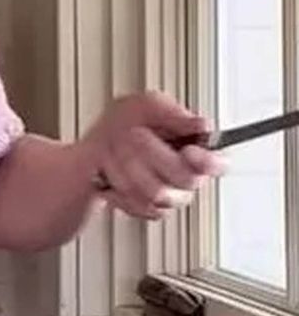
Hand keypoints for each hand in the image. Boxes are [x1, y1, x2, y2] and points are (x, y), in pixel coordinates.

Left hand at [85, 93, 223, 219]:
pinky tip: (112, 172)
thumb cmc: (126, 123)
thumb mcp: (148, 106)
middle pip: (186, 179)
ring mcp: (168, 196)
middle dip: (154, 154)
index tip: (188, 150)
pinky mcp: (147, 209)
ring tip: (115, 150)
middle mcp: (186, 176)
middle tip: (135, 135)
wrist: (97, 145)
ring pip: (157, 193)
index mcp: (196, 149)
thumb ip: (174, 115)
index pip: (217, 164)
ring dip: (129, 167)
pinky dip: (118, 186)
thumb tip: (201, 125)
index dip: (207, 161)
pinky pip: (138, 205)